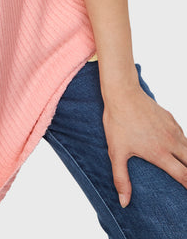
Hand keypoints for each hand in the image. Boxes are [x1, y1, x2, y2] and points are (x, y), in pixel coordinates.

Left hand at [102, 83, 186, 206]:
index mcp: (160, 153)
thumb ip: (121, 179)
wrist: (122, 93)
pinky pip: (183, 135)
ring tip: (183, 164)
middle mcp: (171, 142)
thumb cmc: (118, 122)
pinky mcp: (170, 118)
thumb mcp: (116, 152)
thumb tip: (124, 202)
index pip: (184, 176)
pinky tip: (179, 148)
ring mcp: (172, 129)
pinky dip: (184, 144)